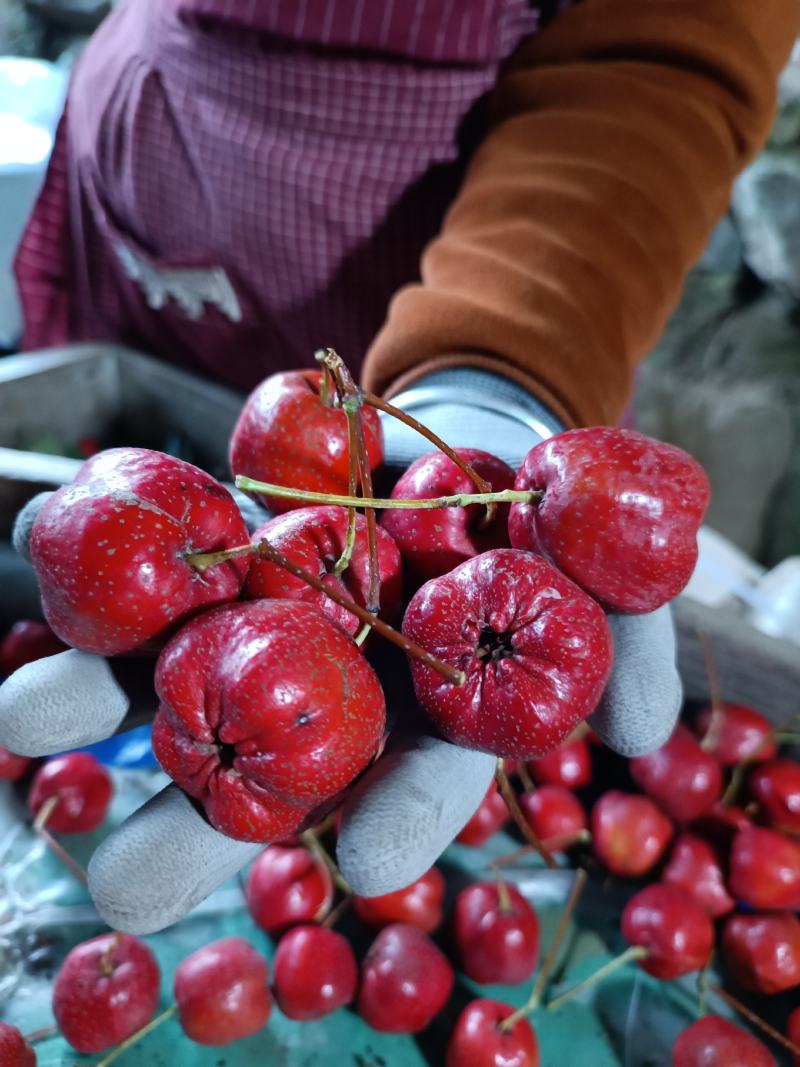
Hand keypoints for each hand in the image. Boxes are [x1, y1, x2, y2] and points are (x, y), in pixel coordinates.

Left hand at [0, 371, 680, 931]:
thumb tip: (649, 729)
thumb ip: (635, 645)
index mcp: (436, 715)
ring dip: (111, 709)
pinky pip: (175, 581)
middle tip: (125, 886)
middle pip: (270, 764)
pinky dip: (111, 608)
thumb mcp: (618, 576)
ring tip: (31, 730)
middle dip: (195, 823)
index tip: (365, 855)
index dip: (407, 811)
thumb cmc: (554, 529)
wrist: (483, 447)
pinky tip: (48, 627)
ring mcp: (286, 623)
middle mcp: (346, 688)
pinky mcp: (244, 556)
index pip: (425, 776)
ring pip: (192, 677)